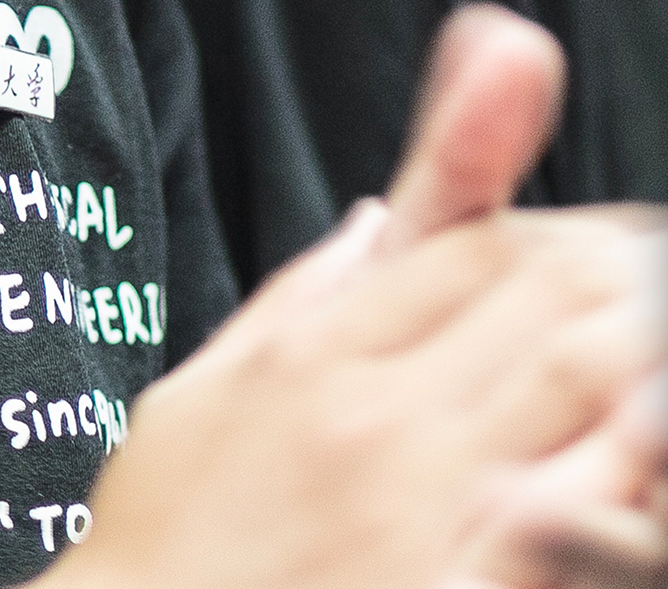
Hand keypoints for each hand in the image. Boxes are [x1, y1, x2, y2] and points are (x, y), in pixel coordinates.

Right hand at [40, 5, 665, 588]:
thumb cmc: (160, 538)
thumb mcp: (190, 397)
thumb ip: (287, 302)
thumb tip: (368, 227)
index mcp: (308, 360)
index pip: (469, 249)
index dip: (542, 233)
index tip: (571, 248)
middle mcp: (375, 419)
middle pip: (543, 295)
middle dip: (609, 272)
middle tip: (634, 280)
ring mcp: (428, 503)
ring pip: (582, 376)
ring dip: (629, 343)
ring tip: (641, 341)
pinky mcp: (458, 582)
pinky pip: (580, 501)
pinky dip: (618, 455)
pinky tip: (623, 444)